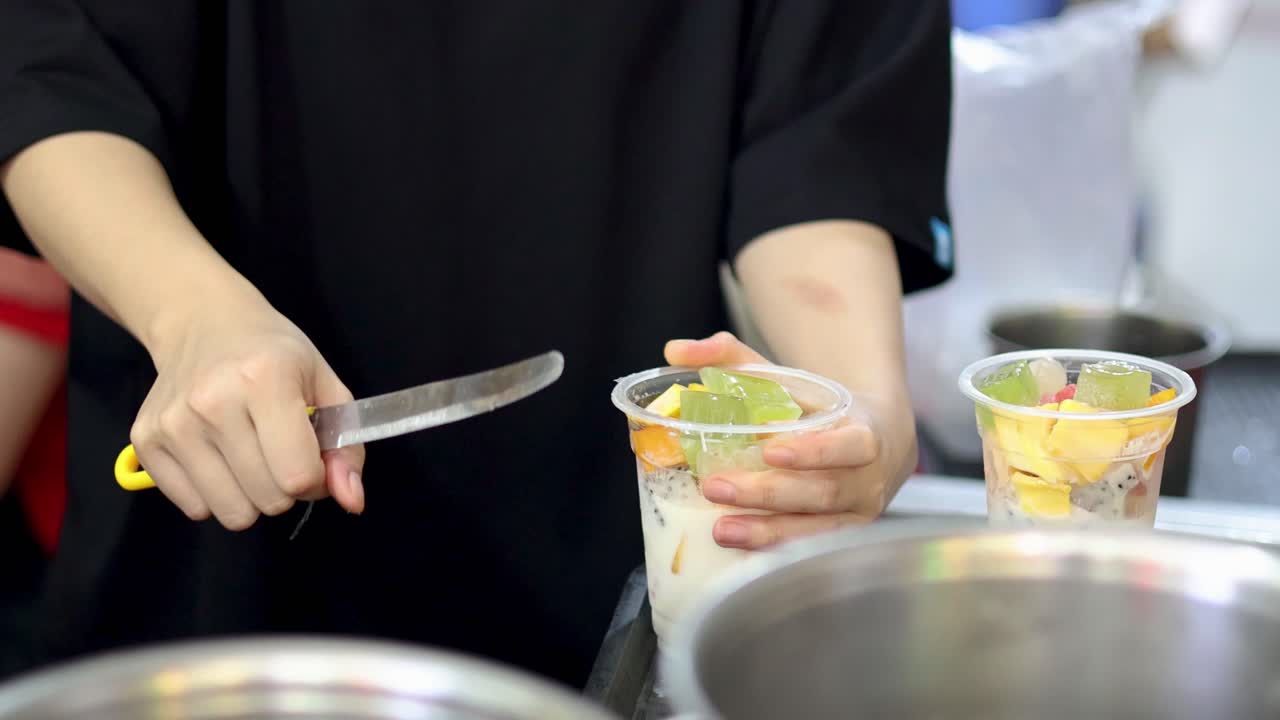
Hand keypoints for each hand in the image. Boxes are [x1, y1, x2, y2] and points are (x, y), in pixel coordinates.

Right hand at [131, 295, 364, 529]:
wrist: (202, 323)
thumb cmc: (273, 353)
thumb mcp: (324, 384)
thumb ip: (346, 446)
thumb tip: (352, 501)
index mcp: (265, 380)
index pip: (297, 475)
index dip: (316, 479)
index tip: (312, 457)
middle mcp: (213, 402)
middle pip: (267, 499)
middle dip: (285, 488)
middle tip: (280, 452)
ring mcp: (173, 423)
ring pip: (231, 513)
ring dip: (250, 497)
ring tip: (250, 455)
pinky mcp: (145, 441)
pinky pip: (194, 508)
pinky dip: (214, 495)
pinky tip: (218, 456)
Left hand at [664, 331, 916, 549]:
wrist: (878, 443)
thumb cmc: (822, 409)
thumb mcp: (789, 380)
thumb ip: (734, 359)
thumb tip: (676, 350)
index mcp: (864, 434)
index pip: (850, 445)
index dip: (814, 451)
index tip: (770, 449)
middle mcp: (868, 480)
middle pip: (822, 492)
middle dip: (766, 493)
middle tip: (715, 487)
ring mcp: (858, 515)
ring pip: (816, 528)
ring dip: (766, 531)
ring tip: (720, 529)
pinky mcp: (843, 538)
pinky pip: (809, 549)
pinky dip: (774, 550)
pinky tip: (739, 551)